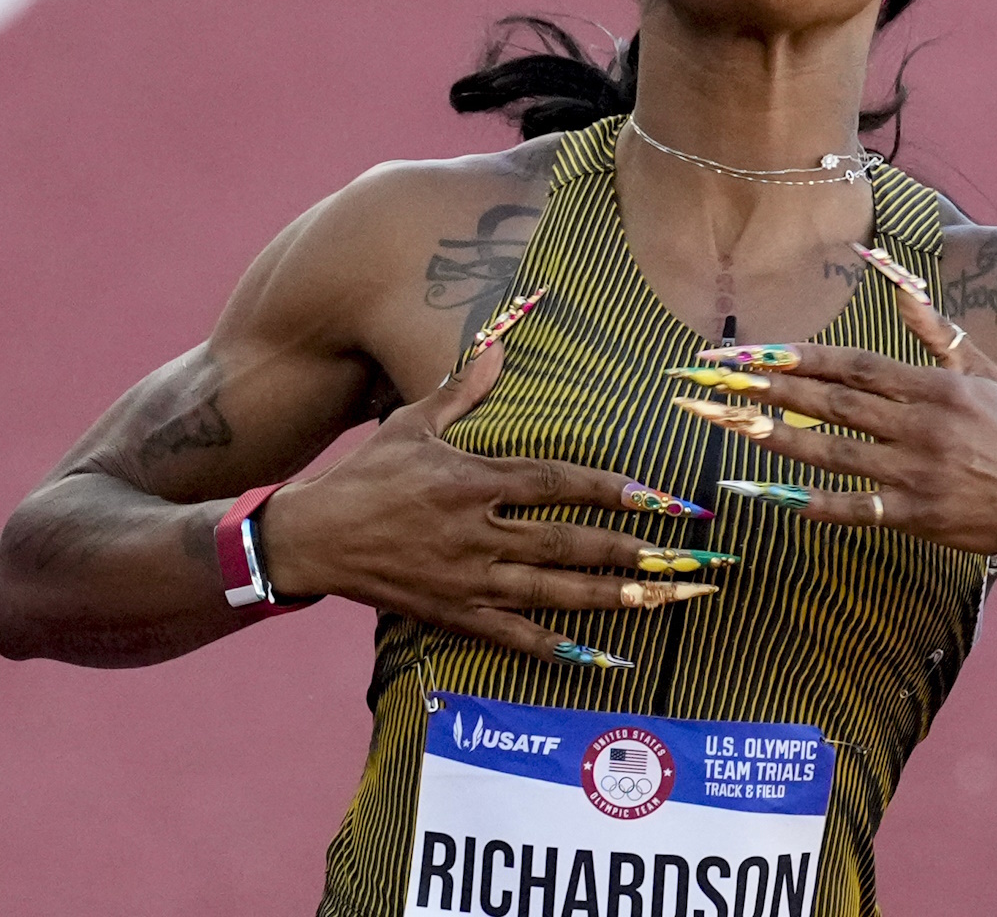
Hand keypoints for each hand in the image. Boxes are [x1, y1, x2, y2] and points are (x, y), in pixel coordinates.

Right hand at [259, 340, 727, 667]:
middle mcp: (475, 533)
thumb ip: (464, 388)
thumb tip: (500, 341)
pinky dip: (557, 647)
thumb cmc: (367, 474)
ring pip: (550, 593)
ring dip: (608, 599)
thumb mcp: (413, 422)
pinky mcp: (453, 613)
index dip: (610, 490)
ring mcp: (465, 579)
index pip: (555, 485)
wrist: (313, 537)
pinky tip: (600, 655)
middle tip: (683, 559)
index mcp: (472, 481)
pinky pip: (512, 635)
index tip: (659, 496)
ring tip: (659, 602)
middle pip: (566, 545)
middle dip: (629, 553)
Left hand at [677, 291, 996, 555]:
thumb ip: (935, 329)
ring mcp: (916, 474)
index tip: (754, 349)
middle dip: (770, 387)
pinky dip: (808, 502)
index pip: (855, 367)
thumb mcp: (984, 370)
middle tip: (717, 377)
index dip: (802, 356)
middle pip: (834, 403)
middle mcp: (921, 427)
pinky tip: (764, 492)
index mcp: (935, 387)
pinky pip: (853, 508)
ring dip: (775, 436)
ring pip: (833, 452)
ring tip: (727, 421)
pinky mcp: (914, 517)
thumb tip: (897, 281)